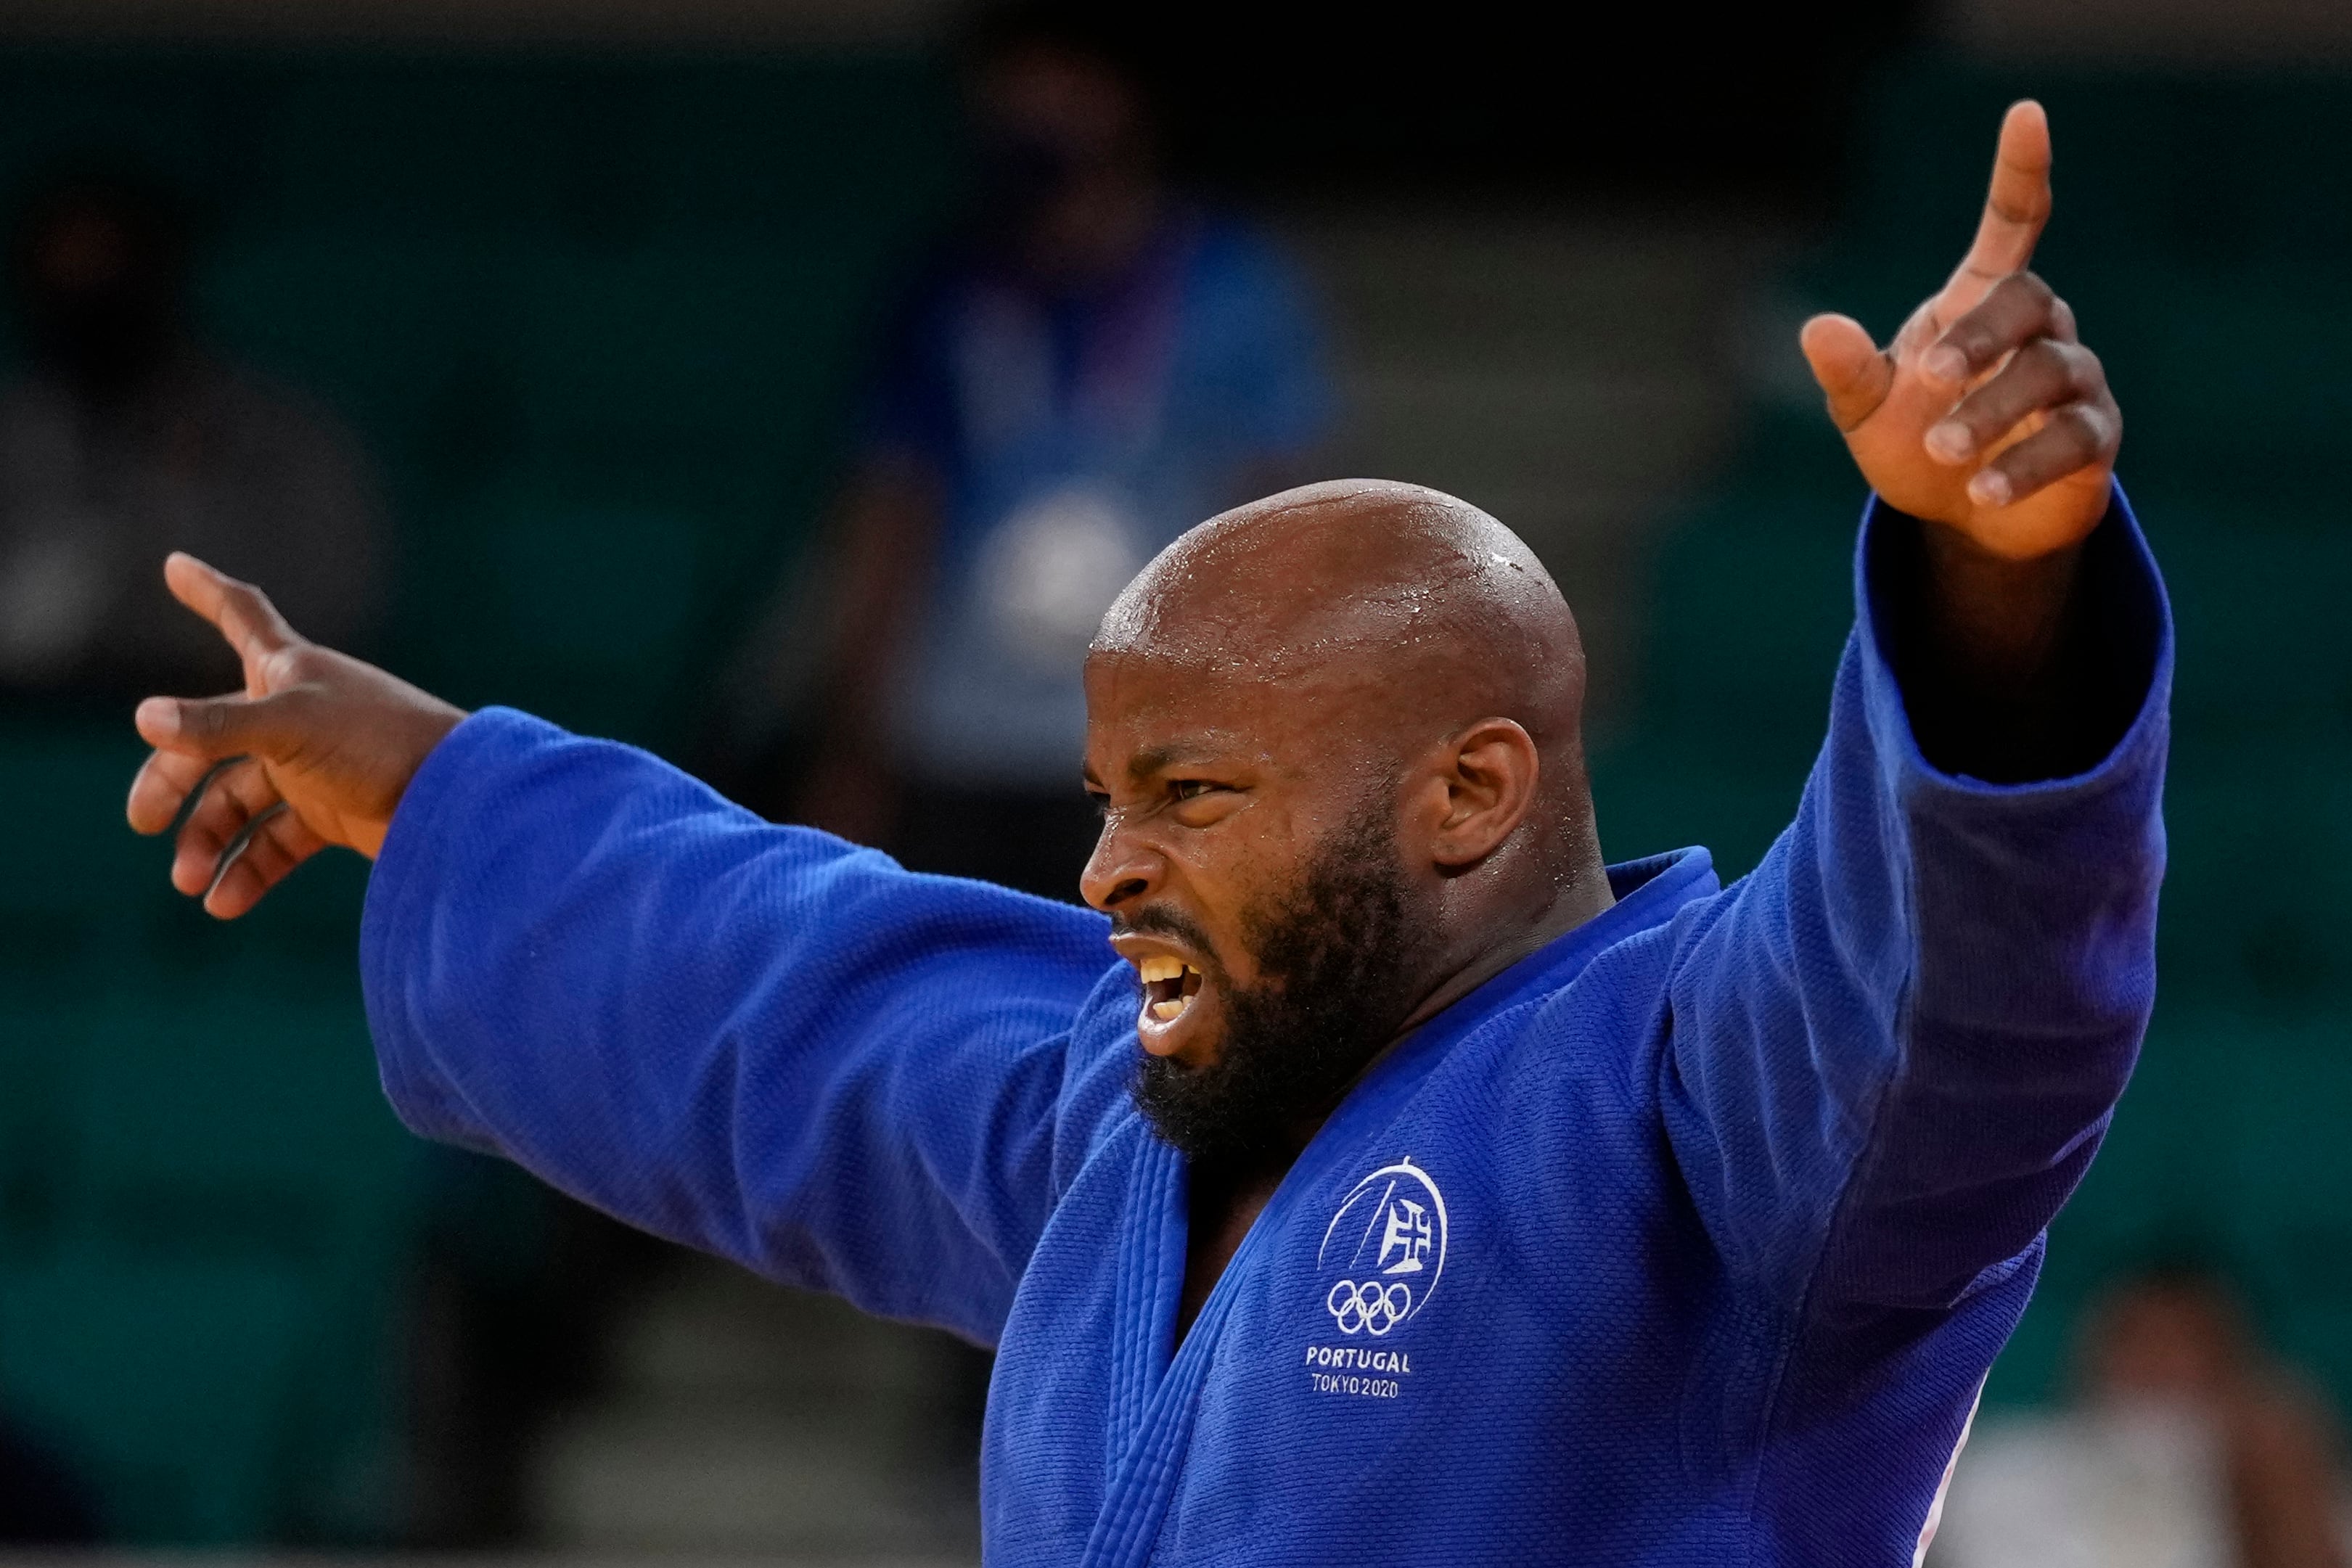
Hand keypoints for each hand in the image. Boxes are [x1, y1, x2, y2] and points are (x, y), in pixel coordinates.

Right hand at [126, 553, 464, 916]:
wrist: (458, 801)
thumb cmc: (381, 743)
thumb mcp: (292, 727)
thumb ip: (218, 727)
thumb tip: (144, 720)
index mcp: (288, 671)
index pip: (241, 615)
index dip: (206, 589)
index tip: (174, 565)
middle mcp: (295, 714)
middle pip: (209, 741)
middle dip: (170, 782)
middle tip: (143, 822)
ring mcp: (312, 766)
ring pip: (237, 801)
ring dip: (208, 840)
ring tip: (189, 880)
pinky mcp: (333, 813)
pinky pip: (274, 843)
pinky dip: (247, 871)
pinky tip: (223, 903)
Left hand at [1800, 100, 2121, 560]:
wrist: (1960, 518)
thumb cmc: (1915, 443)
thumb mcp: (1867, 411)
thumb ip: (1848, 371)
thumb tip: (1817, 329)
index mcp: (1980, 304)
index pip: (2014, 222)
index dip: (2019, 171)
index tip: (2026, 114)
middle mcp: (2038, 330)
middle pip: (2028, 302)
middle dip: (1980, 338)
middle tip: (1929, 379)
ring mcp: (2073, 381)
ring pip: (2050, 373)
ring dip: (1992, 411)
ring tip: (1941, 450)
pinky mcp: (2093, 438)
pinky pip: (2073, 439)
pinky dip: (2026, 464)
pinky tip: (1982, 491)